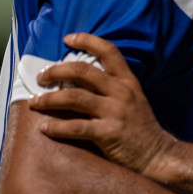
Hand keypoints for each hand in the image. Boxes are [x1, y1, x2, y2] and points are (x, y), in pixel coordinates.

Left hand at [29, 33, 178, 175]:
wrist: (158, 155)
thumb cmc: (141, 128)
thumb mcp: (134, 99)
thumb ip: (113, 87)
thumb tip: (80, 78)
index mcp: (128, 82)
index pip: (109, 51)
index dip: (87, 40)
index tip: (67, 39)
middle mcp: (121, 93)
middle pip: (83, 71)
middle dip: (57, 71)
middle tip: (41, 77)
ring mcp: (115, 113)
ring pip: (74, 97)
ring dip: (50, 98)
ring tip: (34, 102)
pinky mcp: (108, 134)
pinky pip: (76, 127)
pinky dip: (57, 127)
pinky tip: (44, 128)